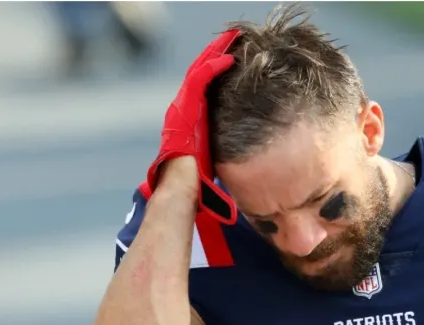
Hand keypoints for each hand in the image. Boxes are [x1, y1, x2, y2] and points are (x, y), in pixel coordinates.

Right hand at [146, 29, 239, 224]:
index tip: (231, 61)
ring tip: (231, 40)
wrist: (183, 184)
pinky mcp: (186, 107)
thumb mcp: (211, 159)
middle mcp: (184, 109)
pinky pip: (201, 80)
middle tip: (232, 41)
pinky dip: (213, 67)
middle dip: (215, 56)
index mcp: (190, 120)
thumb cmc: (197, 178)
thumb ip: (218, 151)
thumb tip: (240, 161)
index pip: (203, 89)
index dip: (215, 72)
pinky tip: (228, 58)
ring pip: (200, 72)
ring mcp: (184, 107)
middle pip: (200, 75)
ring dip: (215, 55)